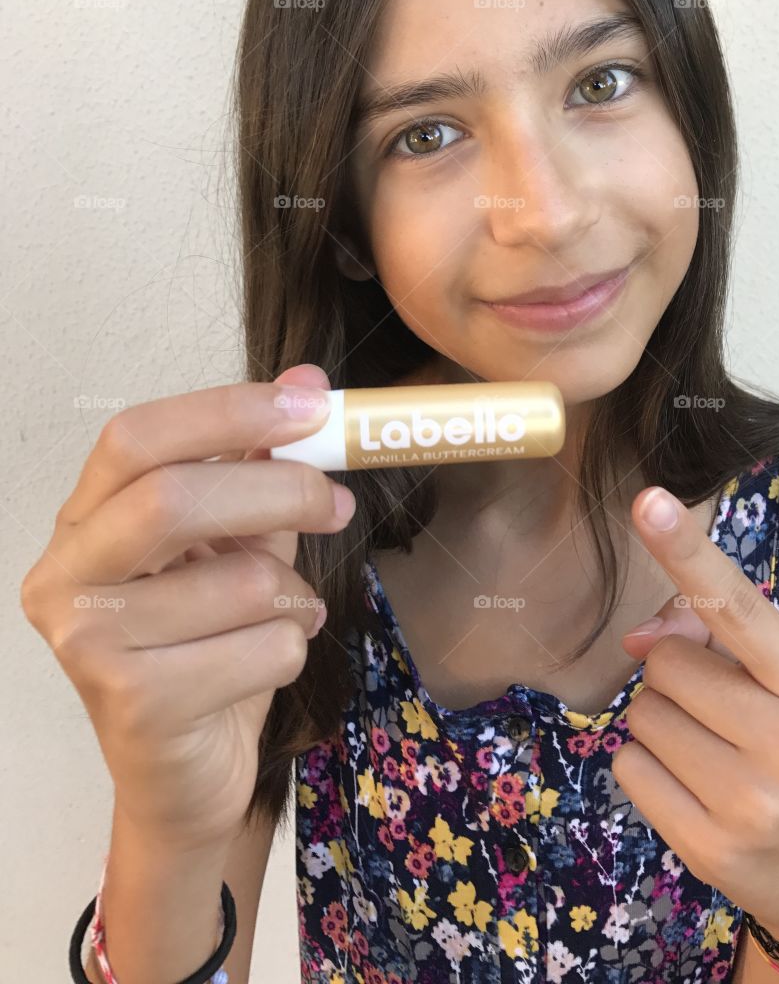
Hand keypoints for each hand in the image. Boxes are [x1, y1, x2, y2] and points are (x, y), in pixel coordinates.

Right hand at [20, 363, 354, 850]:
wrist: (184, 775)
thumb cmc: (205, 644)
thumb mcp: (234, 543)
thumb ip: (261, 466)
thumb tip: (306, 378)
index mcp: (83, 521)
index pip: (136, 438)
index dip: (227, 412)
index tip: (310, 406)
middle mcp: (65, 576)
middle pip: (172, 499)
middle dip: (279, 492)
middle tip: (338, 503)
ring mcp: (87, 646)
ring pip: (239, 583)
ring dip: (293, 596)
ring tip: (287, 614)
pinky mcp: (133, 706)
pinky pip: (262, 648)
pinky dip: (293, 648)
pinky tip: (268, 661)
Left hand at [611, 486, 778, 945]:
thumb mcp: (776, 683)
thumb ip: (710, 636)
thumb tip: (637, 638)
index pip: (735, 604)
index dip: (686, 550)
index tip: (647, 500)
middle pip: (666, 662)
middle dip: (674, 676)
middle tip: (715, 712)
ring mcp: (753, 802)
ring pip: (641, 713)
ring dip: (658, 722)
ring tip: (707, 751)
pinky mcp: (711, 847)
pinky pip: (628, 767)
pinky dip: (645, 768)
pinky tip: (690, 788)